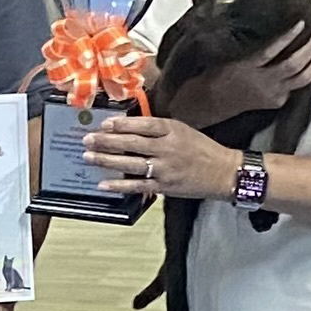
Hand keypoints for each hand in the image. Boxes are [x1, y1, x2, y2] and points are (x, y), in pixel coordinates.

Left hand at [81, 115, 240, 201]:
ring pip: (130, 163)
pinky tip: (103, 184)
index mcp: (172, 130)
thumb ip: (158, 129)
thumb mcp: (182, 130)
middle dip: (106, 141)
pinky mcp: (164, 186)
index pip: (143, 125)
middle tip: (87, 139)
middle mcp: (167, 148)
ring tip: (88, 156)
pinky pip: (138, 186)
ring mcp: (165, 169)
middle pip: (132, 143)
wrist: (223, 172)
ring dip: (107, 160)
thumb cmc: (201, 149)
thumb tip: (128, 128)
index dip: (122, 124)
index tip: (104, 123)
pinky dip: (119, 185)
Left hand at [172, 23, 310, 127]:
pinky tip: (297, 26)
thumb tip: (290, 64)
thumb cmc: (229, 94)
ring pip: (296, 62)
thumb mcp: (259, 97)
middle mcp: (274, 91)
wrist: (205, 100)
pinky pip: (274, 49)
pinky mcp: (249, 65)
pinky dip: (288, 36)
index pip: (306, 82)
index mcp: (277, 99)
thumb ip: (275, 86)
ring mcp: (262, 78)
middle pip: (306, 72)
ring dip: (310, 45)